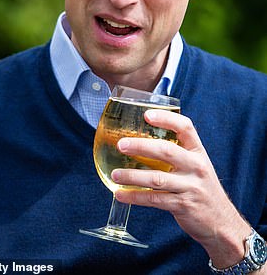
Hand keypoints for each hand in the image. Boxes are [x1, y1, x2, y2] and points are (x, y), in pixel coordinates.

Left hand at [111, 109, 250, 267]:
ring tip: (115, 174)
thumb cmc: (202, 189)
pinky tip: (121, 194)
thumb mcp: (196, 166)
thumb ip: (177, 154)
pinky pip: (154, 199)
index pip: (186, 127)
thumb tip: (142, 142)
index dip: (166, 118)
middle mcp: (196, 167)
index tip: (147, 115)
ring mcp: (191, 187)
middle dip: (141, 146)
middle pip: (166, 150)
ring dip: (132, 176)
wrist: (222, 223)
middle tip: (121, 144)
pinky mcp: (183, 205)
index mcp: (198, 152)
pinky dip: (135, 197)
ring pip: (157, 178)